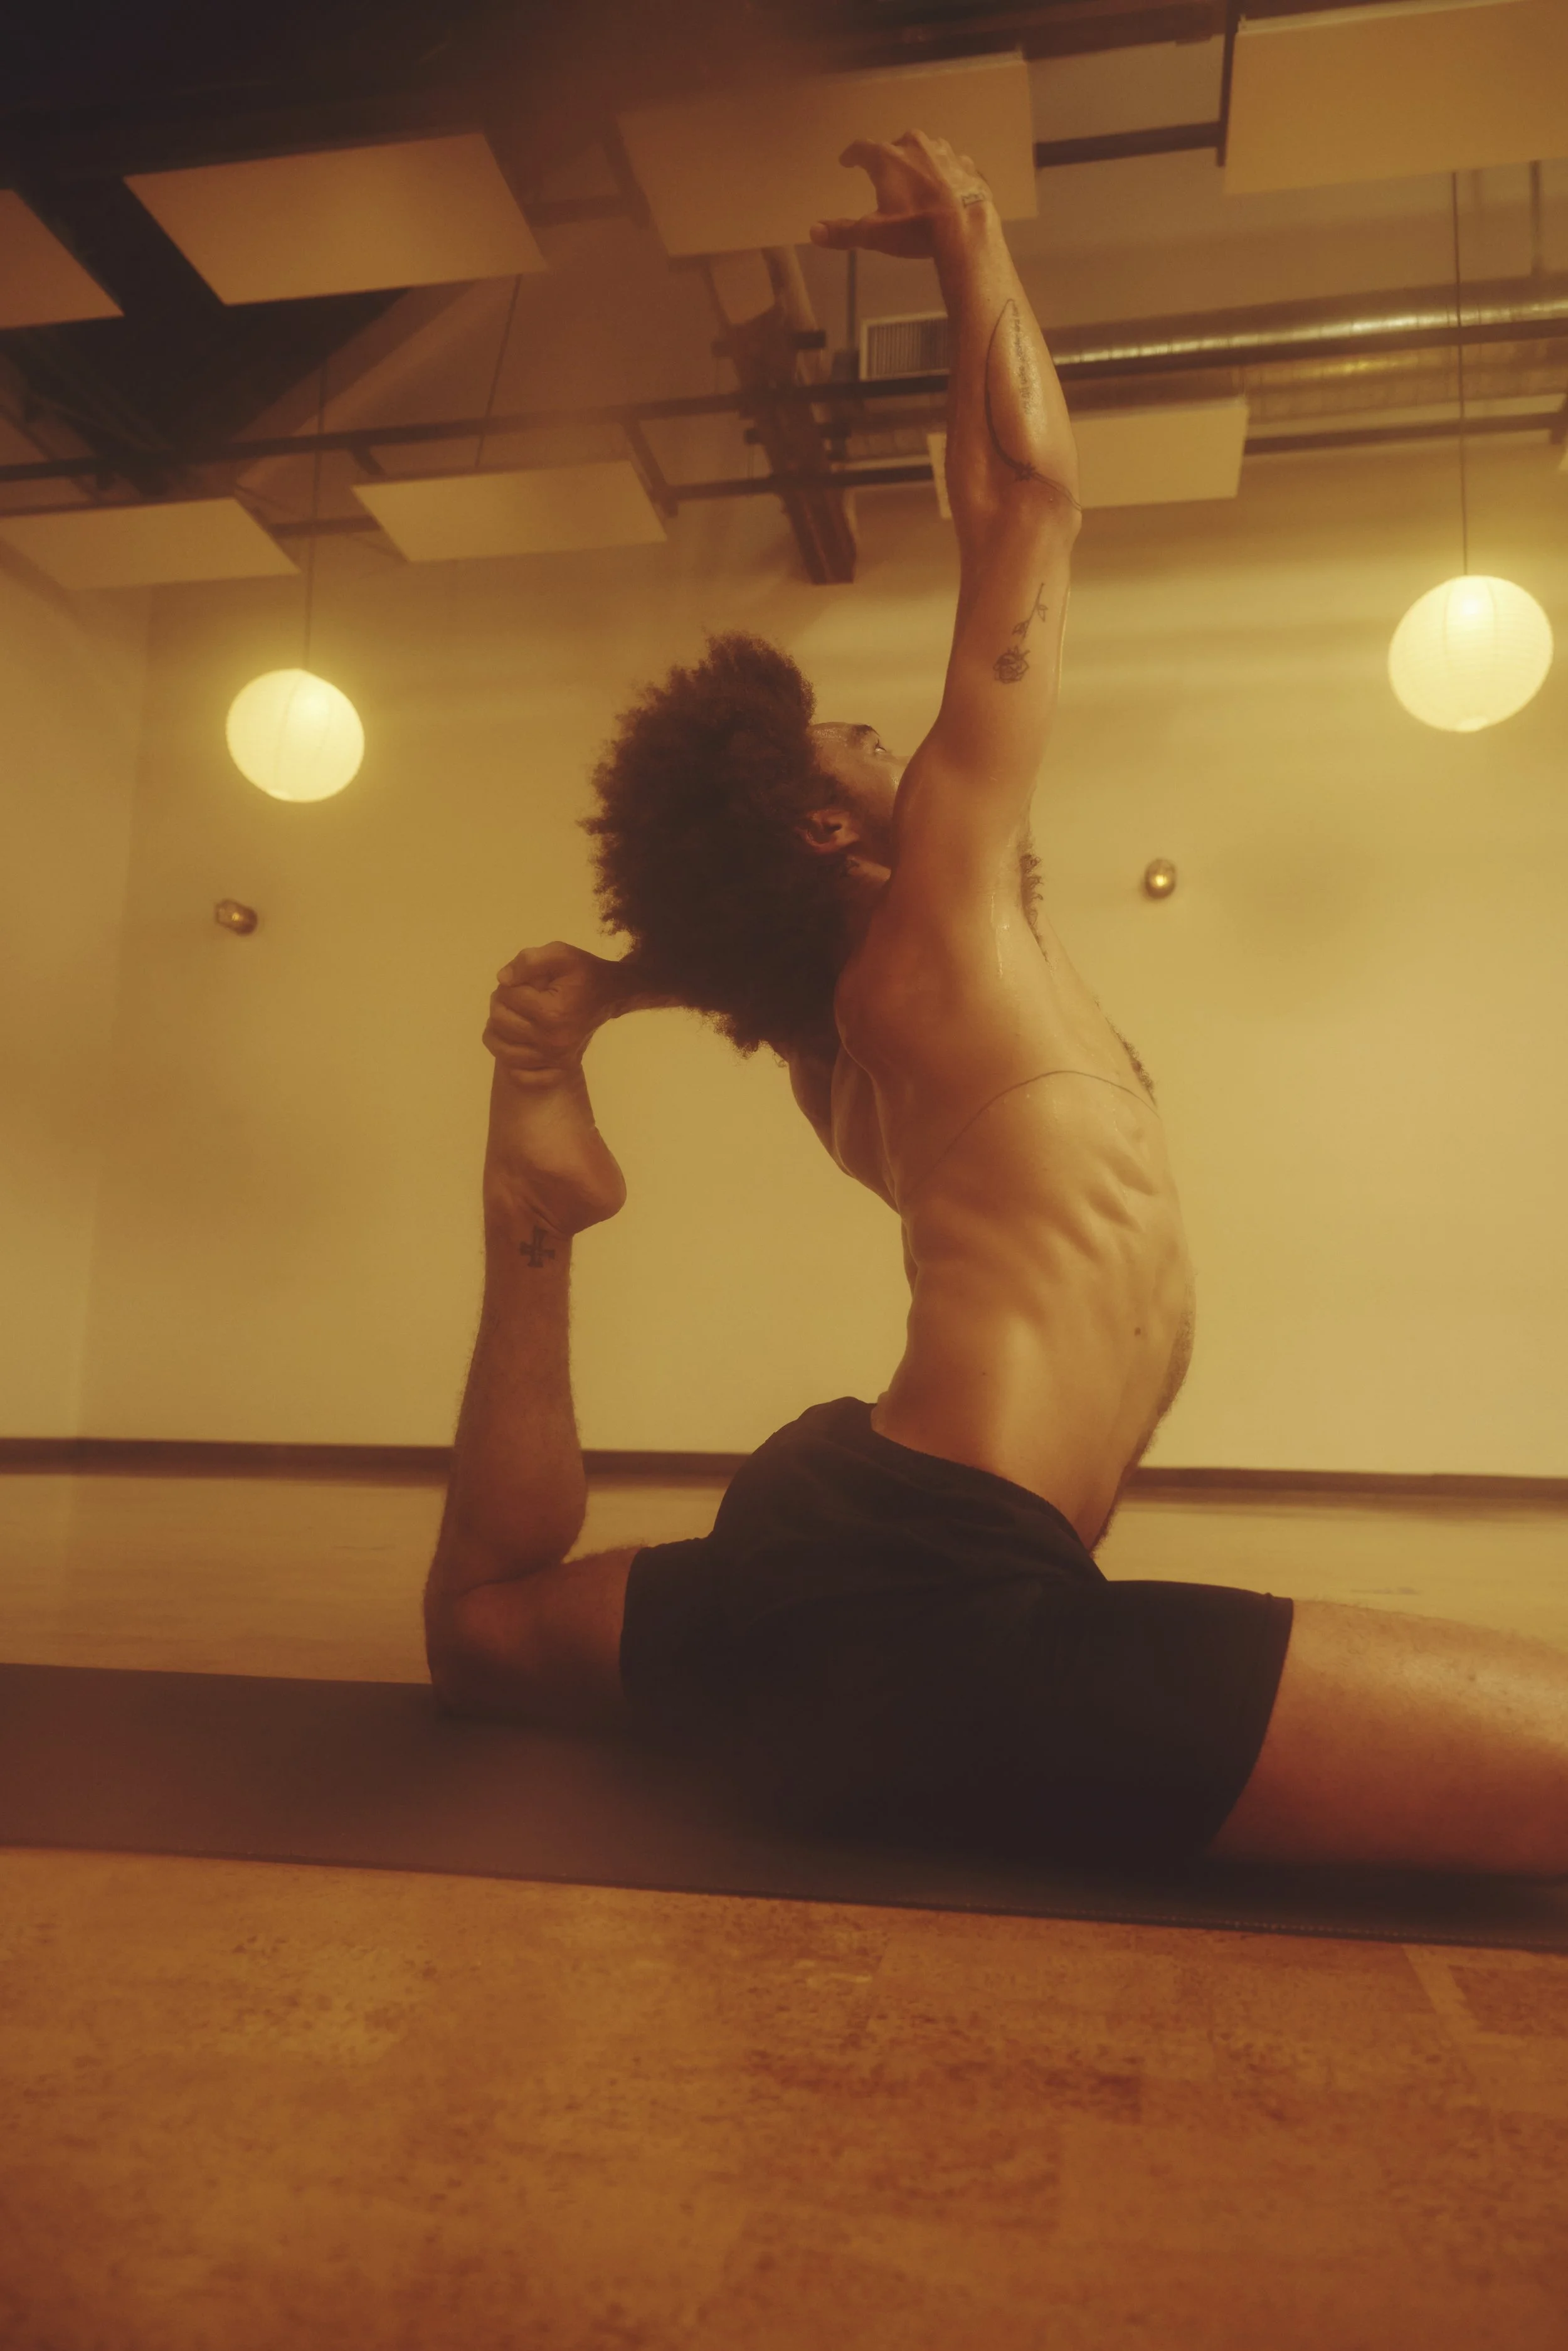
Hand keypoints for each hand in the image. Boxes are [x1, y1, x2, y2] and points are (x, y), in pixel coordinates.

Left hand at [484, 941, 624, 1087]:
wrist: (611, 995)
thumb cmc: (584, 973)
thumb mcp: (560, 954)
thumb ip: (529, 961)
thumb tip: (502, 980)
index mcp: (551, 1012)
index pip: (507, 996)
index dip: (508, 984)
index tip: (520, 982)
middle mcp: (551, 1040)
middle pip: (501, 1022)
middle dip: (500, 1005)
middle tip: (513, 998)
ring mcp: (555, 1058)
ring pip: (502, 1050)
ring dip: (498, 1031)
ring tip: (511, 1018)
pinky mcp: (559, 1068)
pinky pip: (521, 1075)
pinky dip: (513, 1062)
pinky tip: (518, 1044)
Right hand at [809, 130, 990, 259]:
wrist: (966, 228)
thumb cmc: (916, 228)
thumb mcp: (875, 234)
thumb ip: (843, 232)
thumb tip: (813, 232)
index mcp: (887, 158)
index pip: (862, 149)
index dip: (852, 156)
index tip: (847, 161)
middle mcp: (914, 145)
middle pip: (895, 147)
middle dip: (889, 160)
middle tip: (886, 176)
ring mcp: (944, 151)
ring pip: (925, 151)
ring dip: (919, 163)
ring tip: (918, 181)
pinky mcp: (966, 164)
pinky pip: (950, 165)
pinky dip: (945, 175)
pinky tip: (946, 189)